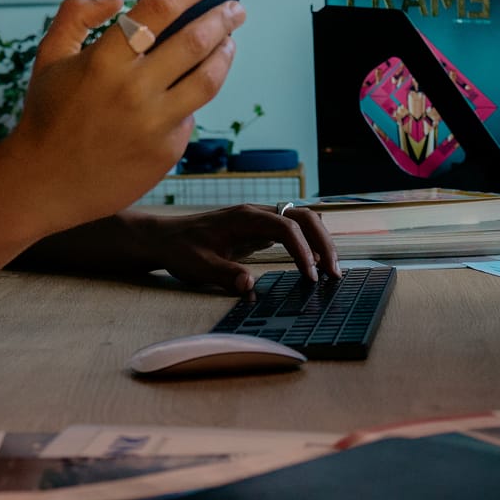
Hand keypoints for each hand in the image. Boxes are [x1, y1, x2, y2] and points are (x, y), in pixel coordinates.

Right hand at [1, 0, 245, 231]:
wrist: (43, 182)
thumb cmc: (47, 118)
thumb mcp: (49, 56)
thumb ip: (76, 15)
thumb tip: (116, 0)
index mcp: (104, 61)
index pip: (159, 10)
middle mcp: (133, 91)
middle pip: (196, 42)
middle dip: (222, 18)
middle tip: (234, 8)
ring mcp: (154, 124)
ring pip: (208, 80)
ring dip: (224, 54)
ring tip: (228, 43)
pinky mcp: (166, 152)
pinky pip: (190, 116)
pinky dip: (192, 99)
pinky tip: (188, 91)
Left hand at [129, 204, 339, 294]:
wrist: (165, 238)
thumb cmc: (181, 250)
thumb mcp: (198, 266)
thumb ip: (224, 274)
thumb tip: (250, 286)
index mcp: (244, 217)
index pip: (286, 226)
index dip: (302, 250)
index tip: (310, 276)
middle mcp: (256, 213)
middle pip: (303, 217)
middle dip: (323, 242)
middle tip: (335, 273)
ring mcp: (260, 219)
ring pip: (302, 221)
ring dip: (320, 242)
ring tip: (332, 271)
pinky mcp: (259, 230)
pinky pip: (293, 231)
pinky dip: (309, 245)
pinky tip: (315, 266)